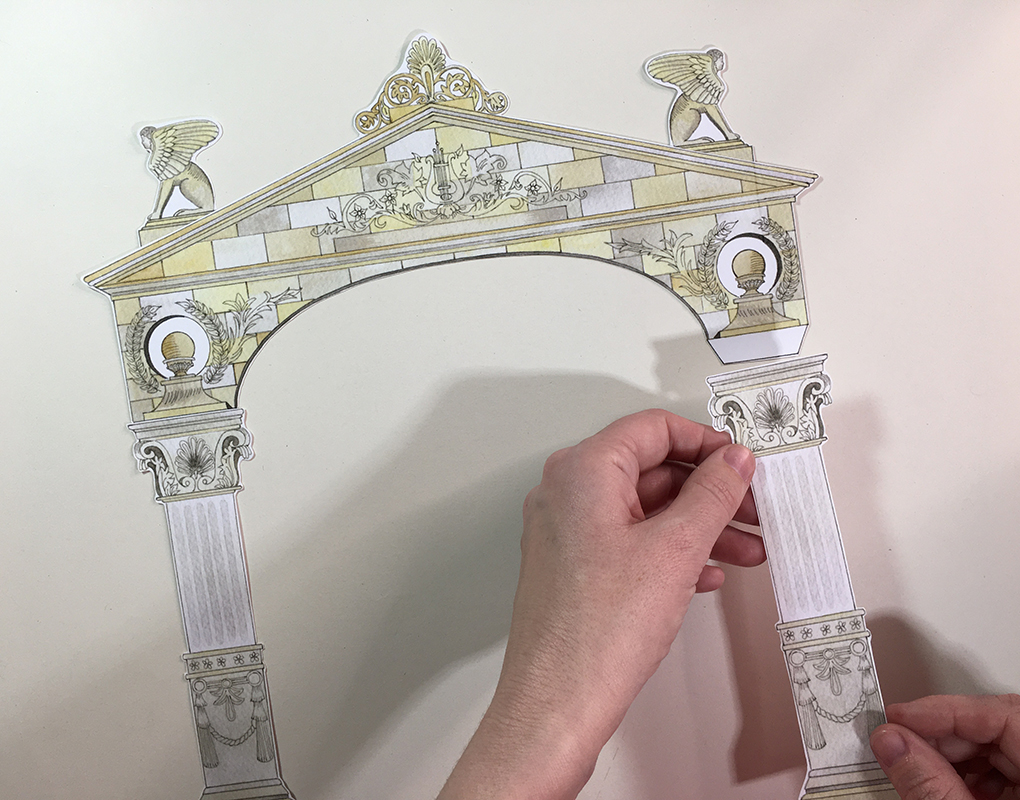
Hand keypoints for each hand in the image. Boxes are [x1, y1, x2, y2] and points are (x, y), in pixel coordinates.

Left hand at [438, 409, 760, 799]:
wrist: (557, 705)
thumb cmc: (598, 631)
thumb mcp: (675, 549)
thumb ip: (711, 494)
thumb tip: (733, 460)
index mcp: (582, 471)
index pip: (652, 428)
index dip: (705, 442)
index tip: (742, 465)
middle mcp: (567, 494)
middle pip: (652, 469)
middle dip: (710, 492)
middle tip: (755, 513)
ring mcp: (567, 533)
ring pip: (645, 510)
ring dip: (700, 527)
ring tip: (748, 551)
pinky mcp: (574, 568)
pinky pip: (631, 542)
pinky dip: (672, 552)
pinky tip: (708, 576)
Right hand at [871, 694, 1019, 798]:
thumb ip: (931, 785)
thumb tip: (891, 741)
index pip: (1001, 713)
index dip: (944, 710)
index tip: (898, 716)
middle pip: (997, 728)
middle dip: (942, 736)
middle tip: (898, 742)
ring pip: (1000, 746)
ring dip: (954, 756)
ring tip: (918, 768)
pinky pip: (1010, 769)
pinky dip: (974, 774)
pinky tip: (953, 789)